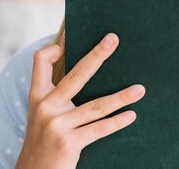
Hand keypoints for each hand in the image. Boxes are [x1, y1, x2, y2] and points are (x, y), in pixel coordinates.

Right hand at [16, 33, 145, 168]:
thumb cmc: (43, 139)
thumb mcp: (42, 113)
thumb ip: (56, 94)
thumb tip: (86, 69)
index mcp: (37, 95)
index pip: (40, 60)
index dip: (55, 46)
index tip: (72, 35)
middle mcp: (45, 107)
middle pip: (76, 74)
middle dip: (97, 55)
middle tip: (113, 39)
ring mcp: (57, 125)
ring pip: (96, 106)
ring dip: (122, 97)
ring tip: (140, 89)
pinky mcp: (69, 143)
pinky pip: (99, 129)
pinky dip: (117, 122)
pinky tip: (131, 115)